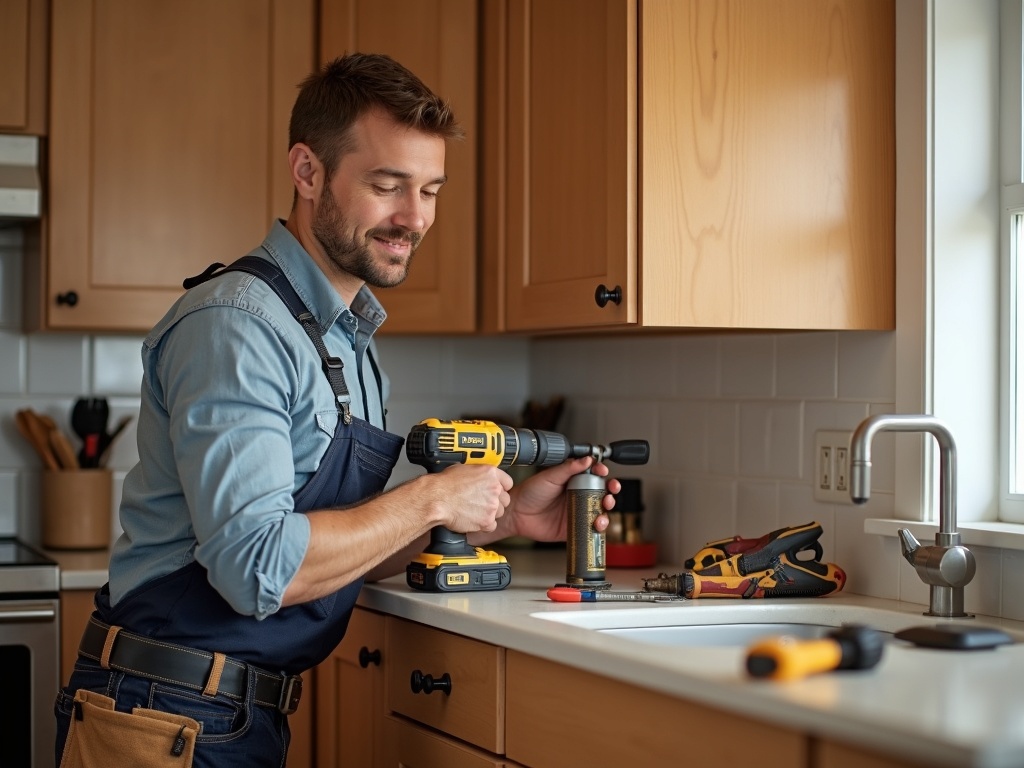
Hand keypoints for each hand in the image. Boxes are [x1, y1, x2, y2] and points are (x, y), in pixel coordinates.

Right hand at [428, 463, 513, 532]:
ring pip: (499, 513)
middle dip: (496, 502)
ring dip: (490, 513)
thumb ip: (479, 475)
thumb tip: (480, 478)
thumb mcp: (464, 469)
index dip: (501, 488)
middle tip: (482, 503)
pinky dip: (484, 525)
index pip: (508, 482)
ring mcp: (492, 506)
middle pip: (505, 499)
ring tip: (474, 511)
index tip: (496, 492)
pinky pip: (492, 526)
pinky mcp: (487, 521)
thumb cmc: (445, 484)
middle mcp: (495, 489)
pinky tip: (473, 520)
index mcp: (491, 473)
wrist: (436, 499)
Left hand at [479, 457, 619, 543]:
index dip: (602, 472)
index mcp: (573, 480)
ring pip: (600, 510)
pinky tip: (597, 523)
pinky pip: (591, 527)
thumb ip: (569, 468)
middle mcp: (578, 495)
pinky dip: (599, 526)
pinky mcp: (574, 527)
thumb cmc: (530, 492)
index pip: (594, 474)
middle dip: (611, 490)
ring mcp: (577, 511)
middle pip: (602, 492)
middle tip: (611, 490)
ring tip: (604, 507)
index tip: (604, 471)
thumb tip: (587, 458)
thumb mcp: (550, 476)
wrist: (517, 514)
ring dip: (607, 508)